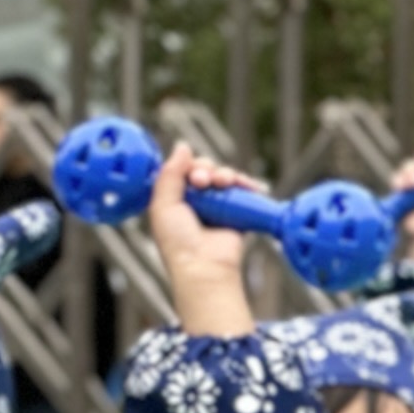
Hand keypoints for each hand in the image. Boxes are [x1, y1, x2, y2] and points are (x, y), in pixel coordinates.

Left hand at [139, 145, 261, 337]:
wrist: (204, 266)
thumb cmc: (178, 242)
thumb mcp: (163, 205)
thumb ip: (169, 174)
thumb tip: (182, 146)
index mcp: (174, 200)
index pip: (184, 170)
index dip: (189, 166)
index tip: (192, 174)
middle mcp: (195, 203)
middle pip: (206, 170)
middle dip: (208, 169)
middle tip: (205, 181)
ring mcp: (217, 208)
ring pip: (225, 178)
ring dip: (226, 174)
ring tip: (225, 183)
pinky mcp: (237, 214)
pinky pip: (244, 192)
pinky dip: (248, 186)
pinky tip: (250, 186)